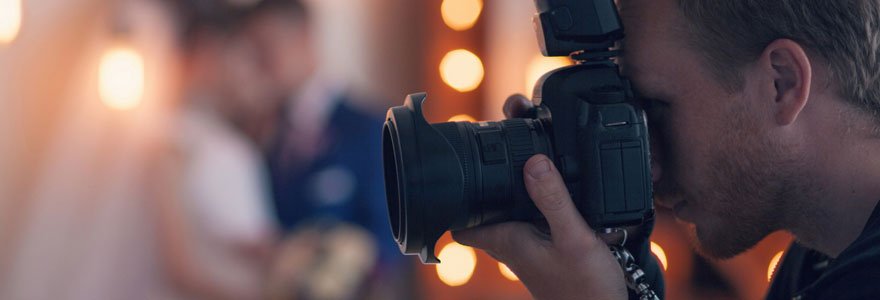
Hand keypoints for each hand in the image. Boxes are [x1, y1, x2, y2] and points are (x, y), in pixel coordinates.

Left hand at [452, 154, 627, 299]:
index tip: (458, 180)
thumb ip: (554, 199)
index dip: (456, 204)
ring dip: (512, 204)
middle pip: (485, 220)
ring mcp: (529, 256)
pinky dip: (536, 215)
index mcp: (508, 241)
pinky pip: (532, 231)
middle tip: (490, 171)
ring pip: (509, 224)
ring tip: (524, 178)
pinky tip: (556, 205)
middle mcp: (513, 249)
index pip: (463, 227)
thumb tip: (533, 162)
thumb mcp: (573, 236)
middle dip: (484, 199)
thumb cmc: (586, 288)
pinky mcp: (547, 259)